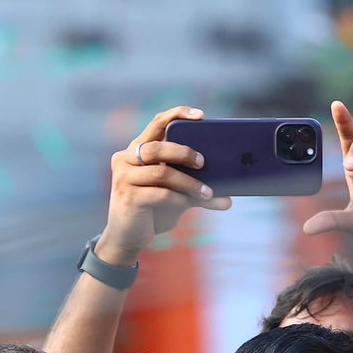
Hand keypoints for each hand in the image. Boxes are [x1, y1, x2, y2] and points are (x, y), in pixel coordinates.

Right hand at [96, 106, 231, 265]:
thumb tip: (228, 198)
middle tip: (204, 162)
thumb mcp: (175, 194)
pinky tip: (187, 203)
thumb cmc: (152, 211)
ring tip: (207, 193)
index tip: (201, 116)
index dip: (178, 114)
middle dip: (185, 153)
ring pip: (162, 172)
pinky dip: (178, 198)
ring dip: (189, 183)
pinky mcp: (127, 197)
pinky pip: (159, 194)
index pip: (157, 122)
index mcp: (137, 149)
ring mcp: (124, 178)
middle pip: (159, 146)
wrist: (128, 238)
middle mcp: (126, 159)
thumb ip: (195, 188)